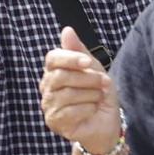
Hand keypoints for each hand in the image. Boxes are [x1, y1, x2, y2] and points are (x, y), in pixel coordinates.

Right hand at [43, 26, 122, 154]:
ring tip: (98, 98)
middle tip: (104, 83)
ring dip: (91, 95)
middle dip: (88, 79)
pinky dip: (88, 109)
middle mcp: (47, 87)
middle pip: (61, 76)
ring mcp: (48, 104)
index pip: (52, 59)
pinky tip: (91, 111)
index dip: (69, 58)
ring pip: (68, 94)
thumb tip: (67, 30)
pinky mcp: (53, 121)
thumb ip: (79, 51)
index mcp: (54, 71)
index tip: (88, 62)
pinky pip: (71, 111)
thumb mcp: (94, 70)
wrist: (107, 124)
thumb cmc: (99, 95)